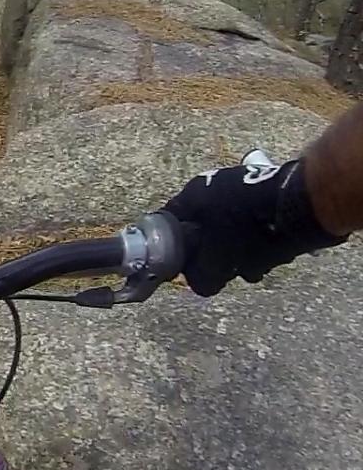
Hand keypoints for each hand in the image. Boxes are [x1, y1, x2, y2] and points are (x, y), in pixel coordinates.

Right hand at [162, 154, 345, 295]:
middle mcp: (213, 184)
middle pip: (203, 227)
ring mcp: (243, 184)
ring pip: (231, 226)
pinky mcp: (269, 189)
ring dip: (239, 250)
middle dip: (214, 254)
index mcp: (192, 194)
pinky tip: (270, 257)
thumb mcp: (217, 263)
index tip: (183, 267)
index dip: (173, 249)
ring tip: (252, 270)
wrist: (302, 206)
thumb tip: (200, 285)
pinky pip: (254, 221)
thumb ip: (201, 277)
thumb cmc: (249, 231)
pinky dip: (258, 239)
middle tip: (222, 272)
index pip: (168, 223)